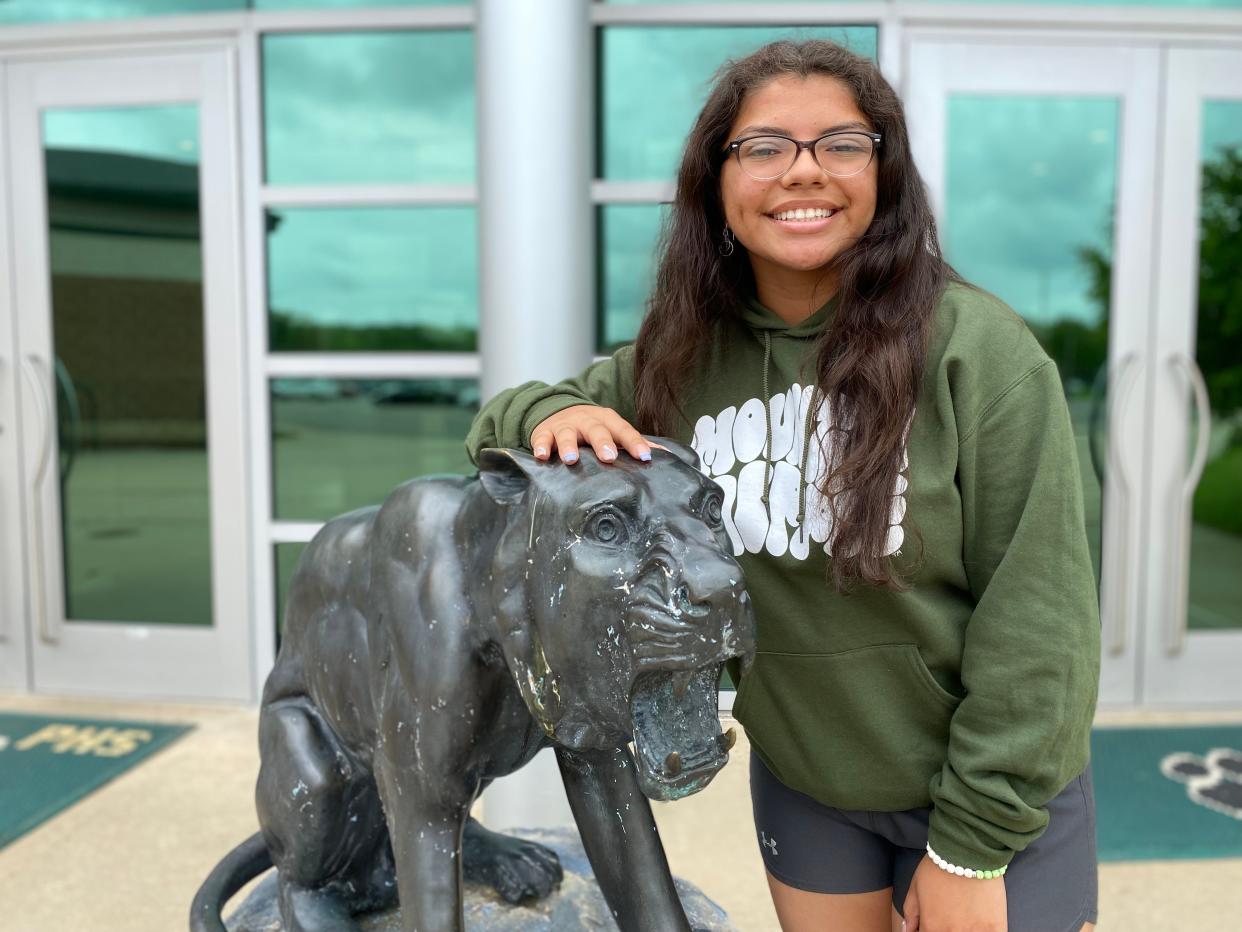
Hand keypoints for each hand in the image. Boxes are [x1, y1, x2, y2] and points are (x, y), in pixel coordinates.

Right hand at [530, 405, 666, 464]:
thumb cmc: (592, 428)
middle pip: (596, 430)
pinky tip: (541, 456)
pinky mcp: (545, 431)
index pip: (624, 431)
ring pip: (567, 434)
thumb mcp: (613, 430)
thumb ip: (633, 442)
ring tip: (571, 460)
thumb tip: (666, 456)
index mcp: (607, 420)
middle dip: (602, 443)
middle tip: (609, 457)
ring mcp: (565, 425)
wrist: (557, 410)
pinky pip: (542, 438)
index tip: (644, 457)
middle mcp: (587, 421)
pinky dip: (540, 446)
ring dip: (568, 446)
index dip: (634, 443)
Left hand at [903, 854, 1006, 931]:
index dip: (929, 929)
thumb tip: (908, 931)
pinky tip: (981, 923)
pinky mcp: (996, 927)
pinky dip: (984, 931)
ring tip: (965, 917)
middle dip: (946, 928)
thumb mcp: (916, 887)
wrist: (967, 851)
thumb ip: (911, 914)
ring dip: (965, 930)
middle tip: (951, 915)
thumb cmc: (939, 867)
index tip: (934, 923)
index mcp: (932, 928)